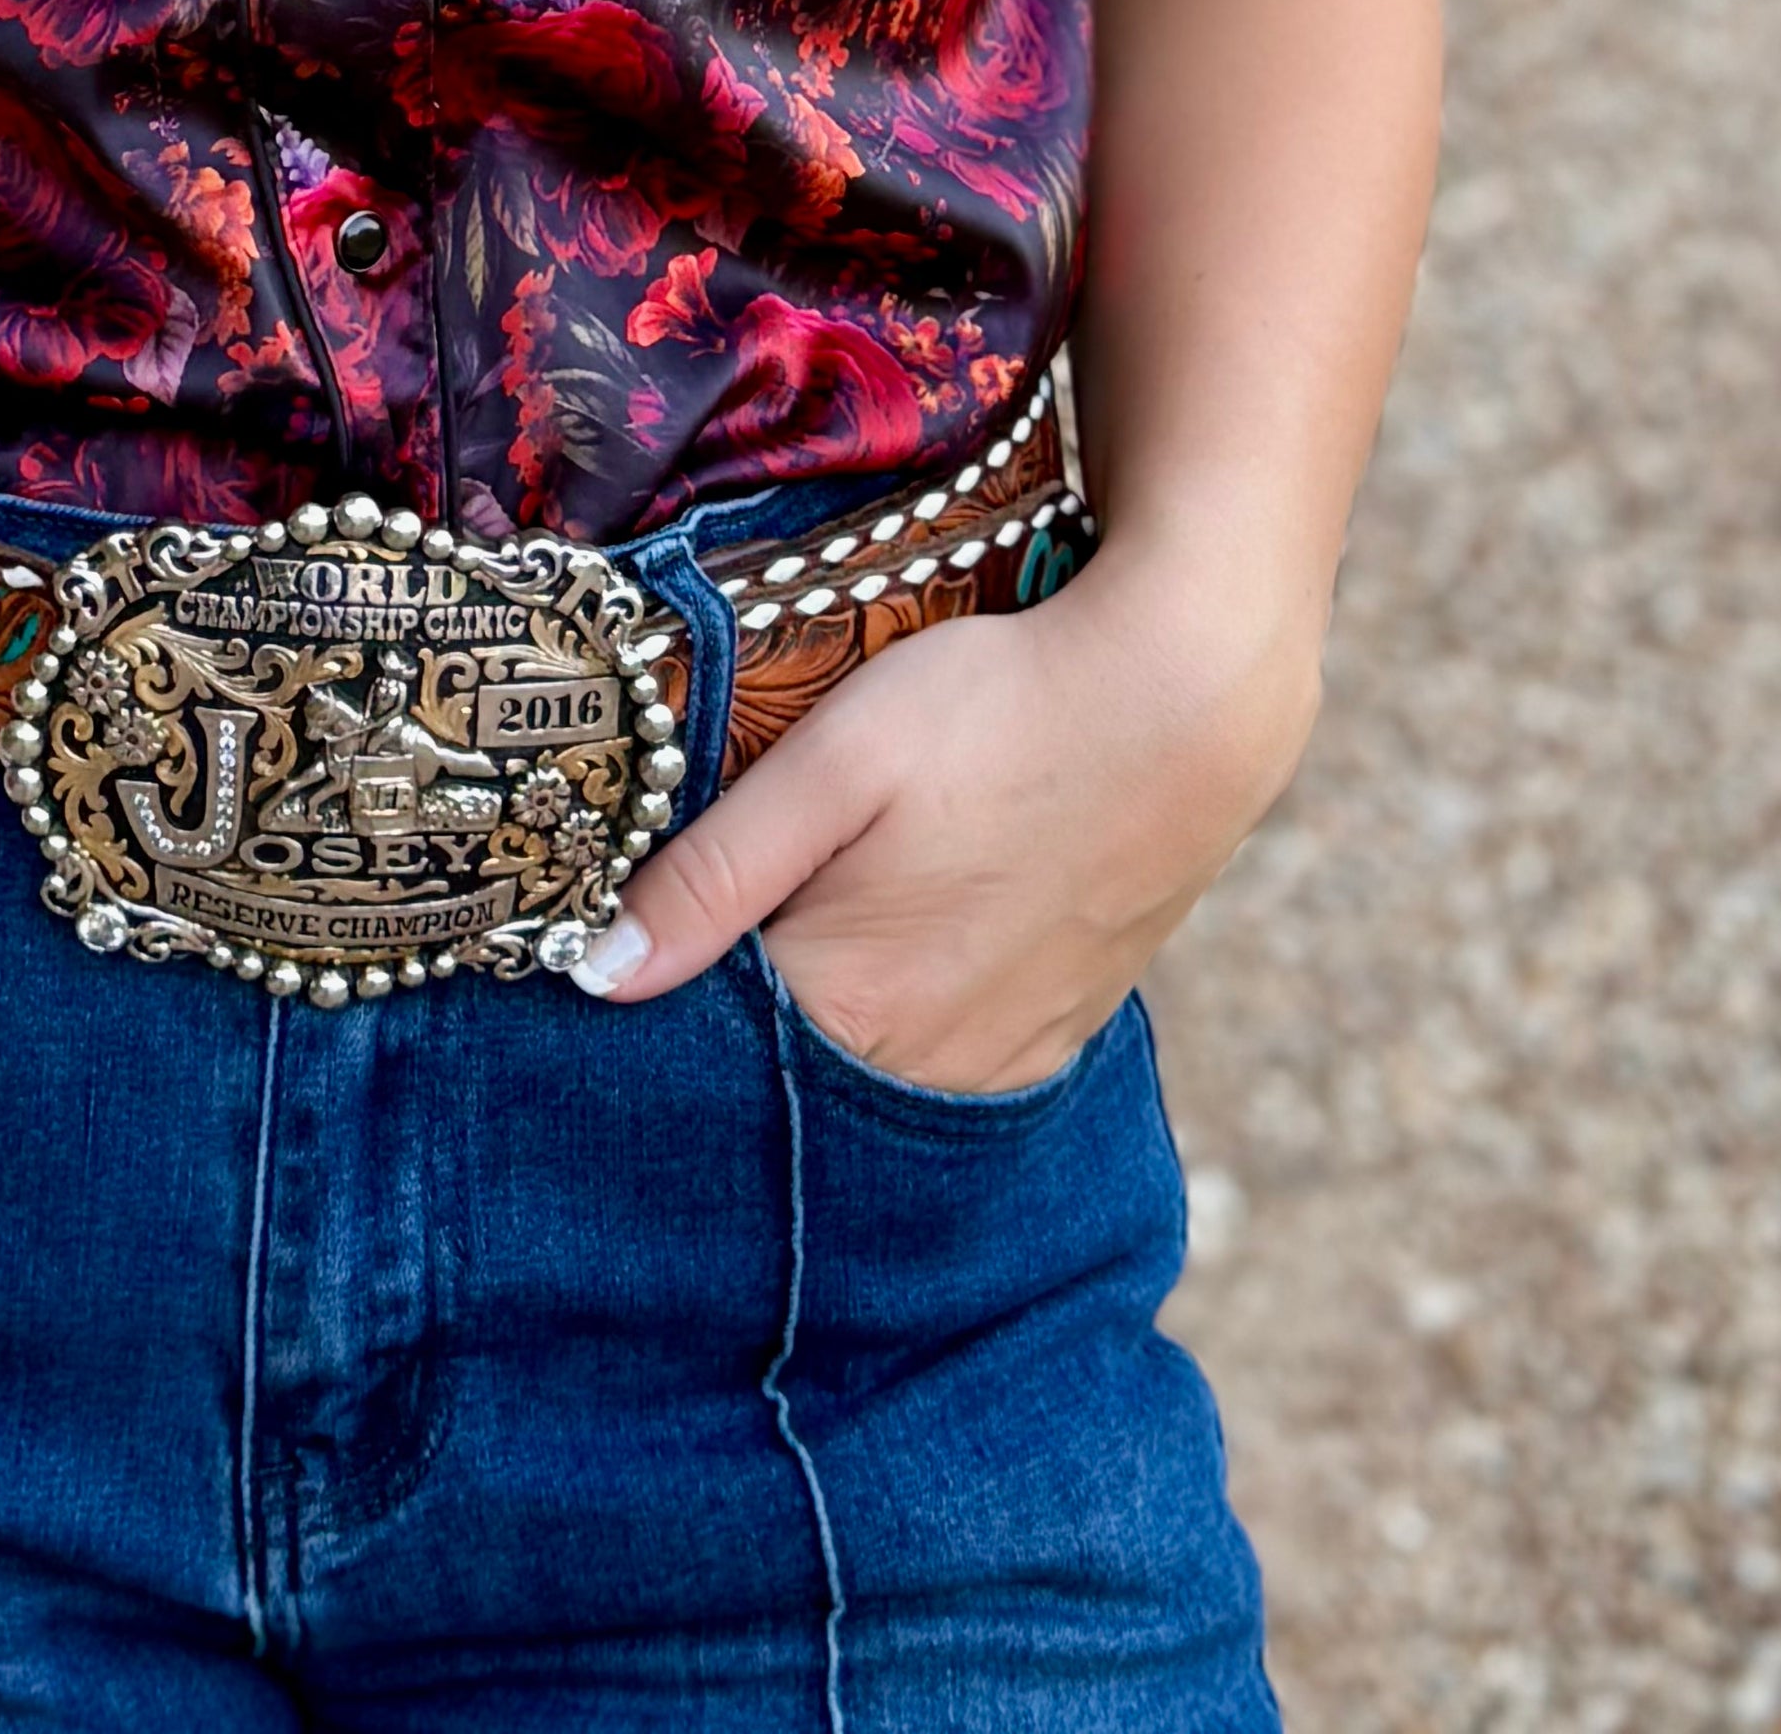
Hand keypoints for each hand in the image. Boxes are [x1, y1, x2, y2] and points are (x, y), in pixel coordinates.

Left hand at [575, 539, 1323, 1088]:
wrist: (1186, 700)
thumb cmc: (998, 708)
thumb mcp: (835, 761)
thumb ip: (714, 877)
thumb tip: (594, 980)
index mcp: (852, 1005)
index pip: (706, 1053)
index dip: (661, 1002)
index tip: (626, 948)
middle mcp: (925, 1068)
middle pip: (788, 1079)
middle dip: (738, 1025)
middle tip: (717, 925)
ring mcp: (1000, 1062)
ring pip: (870, 1077)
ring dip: (825, 1027)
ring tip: (816, 922)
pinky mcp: (1057, 1036)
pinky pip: (948, 1067)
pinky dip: (903, 1026)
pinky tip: (900, 948)